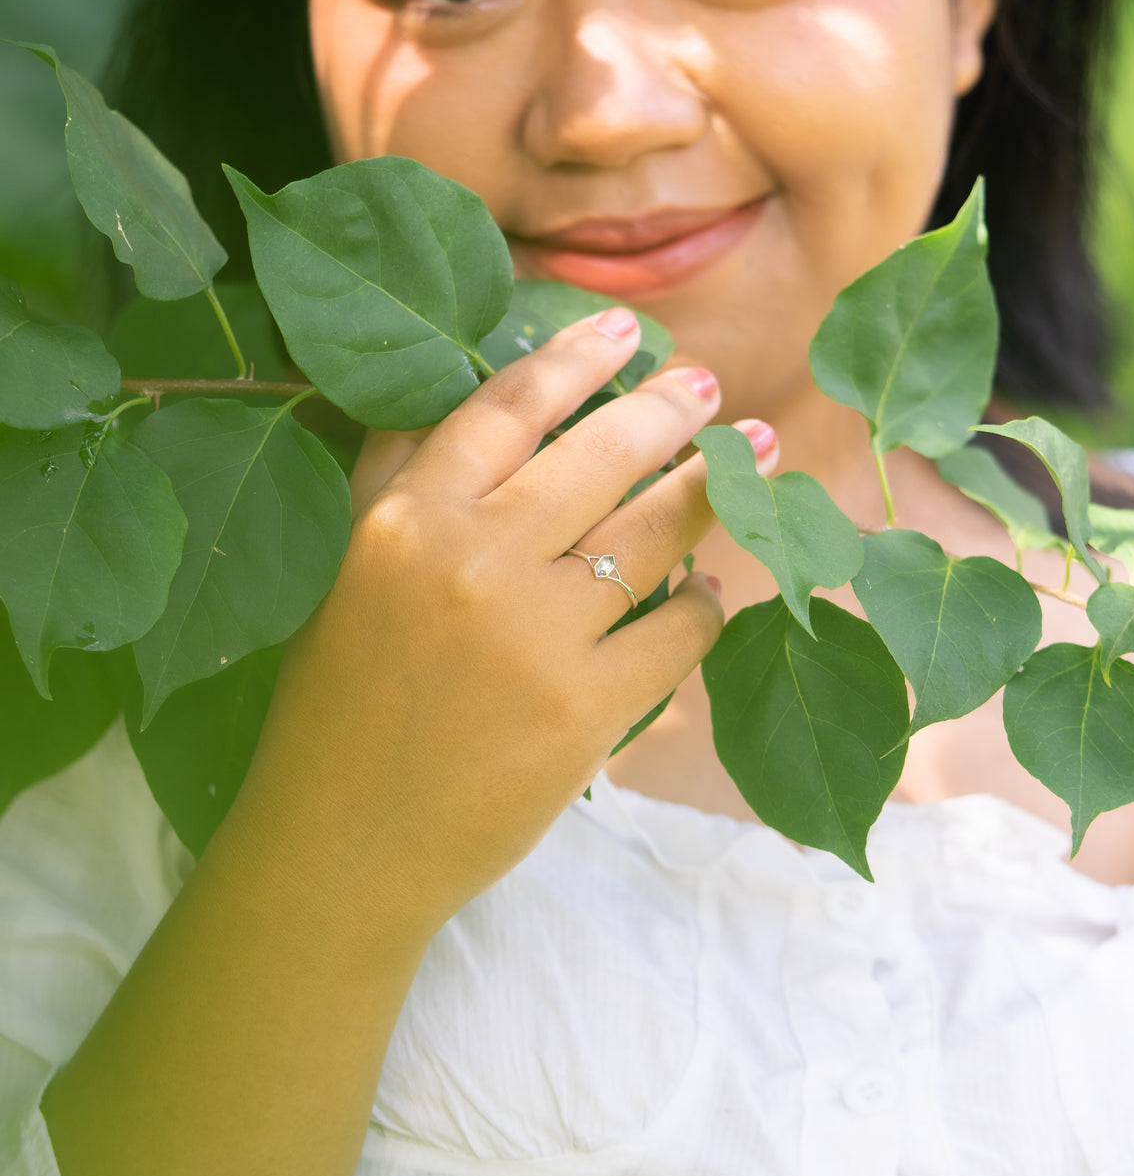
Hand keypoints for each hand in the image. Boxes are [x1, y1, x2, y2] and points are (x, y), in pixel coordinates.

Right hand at [240, 307, 756, 937]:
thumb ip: (398, 477)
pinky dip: (705, 606)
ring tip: (754, 458)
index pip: (506, 408)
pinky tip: (711, 591)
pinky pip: (678, 632)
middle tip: (708, 384)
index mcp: (404, 520)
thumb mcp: (345, 570)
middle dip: (668, 409)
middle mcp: (472, 561)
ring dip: (715, 488)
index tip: (624, 328)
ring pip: (654, 533)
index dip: (574, 357)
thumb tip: (469, 389)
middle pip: (599, 456)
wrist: (342, 847)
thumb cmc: (337, 705)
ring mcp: (536, 636)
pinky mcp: (587, 710)